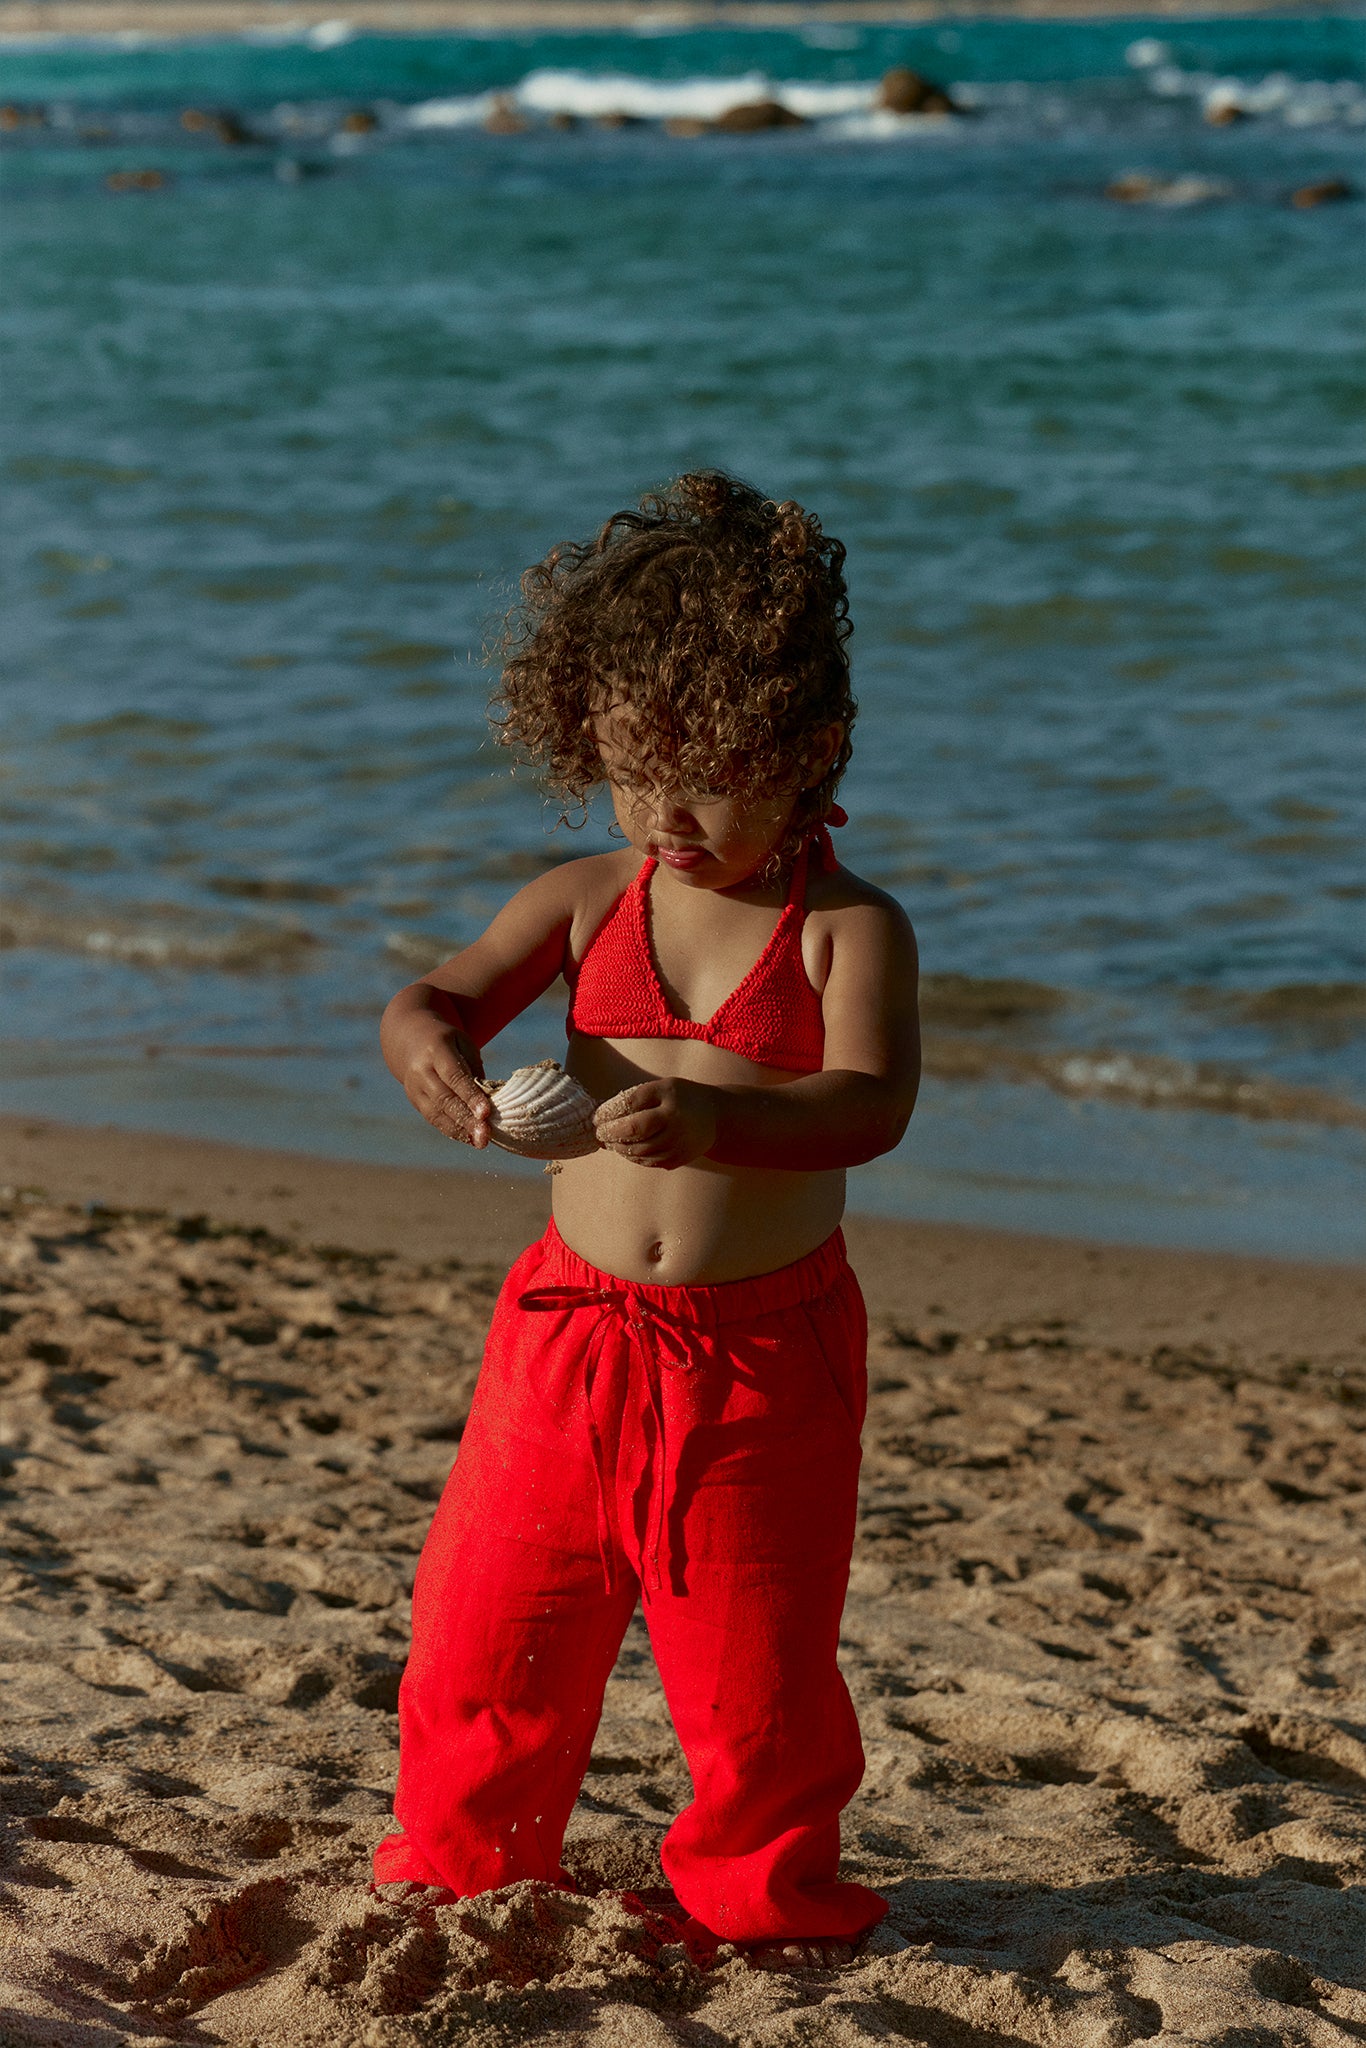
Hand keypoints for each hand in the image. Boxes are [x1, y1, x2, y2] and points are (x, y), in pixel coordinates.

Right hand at [391, 1010, 492, 1148]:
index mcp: (436, 1050)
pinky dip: (451, 1130)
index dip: (470, 1095)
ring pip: (437, 1113)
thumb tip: (491, 1099)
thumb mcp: (463, 1044)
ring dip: (460, 1130)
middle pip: (445, 1098)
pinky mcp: (415, 1100)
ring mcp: (414, 1087)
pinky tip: (468, 1138)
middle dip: (466, 1119)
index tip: (485, 1113)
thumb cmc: (448, 1042)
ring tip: (480, 1142)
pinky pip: (433, 1118)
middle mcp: (421, 1070)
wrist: (410, 1039)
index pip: (454, 1076)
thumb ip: (475, 1069)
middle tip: (485, 1136)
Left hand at [593, 1078, 717, 1170]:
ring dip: (619, 1148)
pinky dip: (633, 1157)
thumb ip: (637, 1098)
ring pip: (639, 1152)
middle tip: (599, 1133)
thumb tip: (605, 1115)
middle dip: (611, 1134)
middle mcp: (675, 1126)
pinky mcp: (678, 1160)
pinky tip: (626, 1149)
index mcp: (669, 1103)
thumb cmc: (682, 1098)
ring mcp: (677, 1146)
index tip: (597, 1117)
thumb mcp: (662, 1088)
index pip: (631, 1108)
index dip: (609, 1114)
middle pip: (634, 1133)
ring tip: (610, 1142)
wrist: (716, 1118)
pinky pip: (648, 1162)